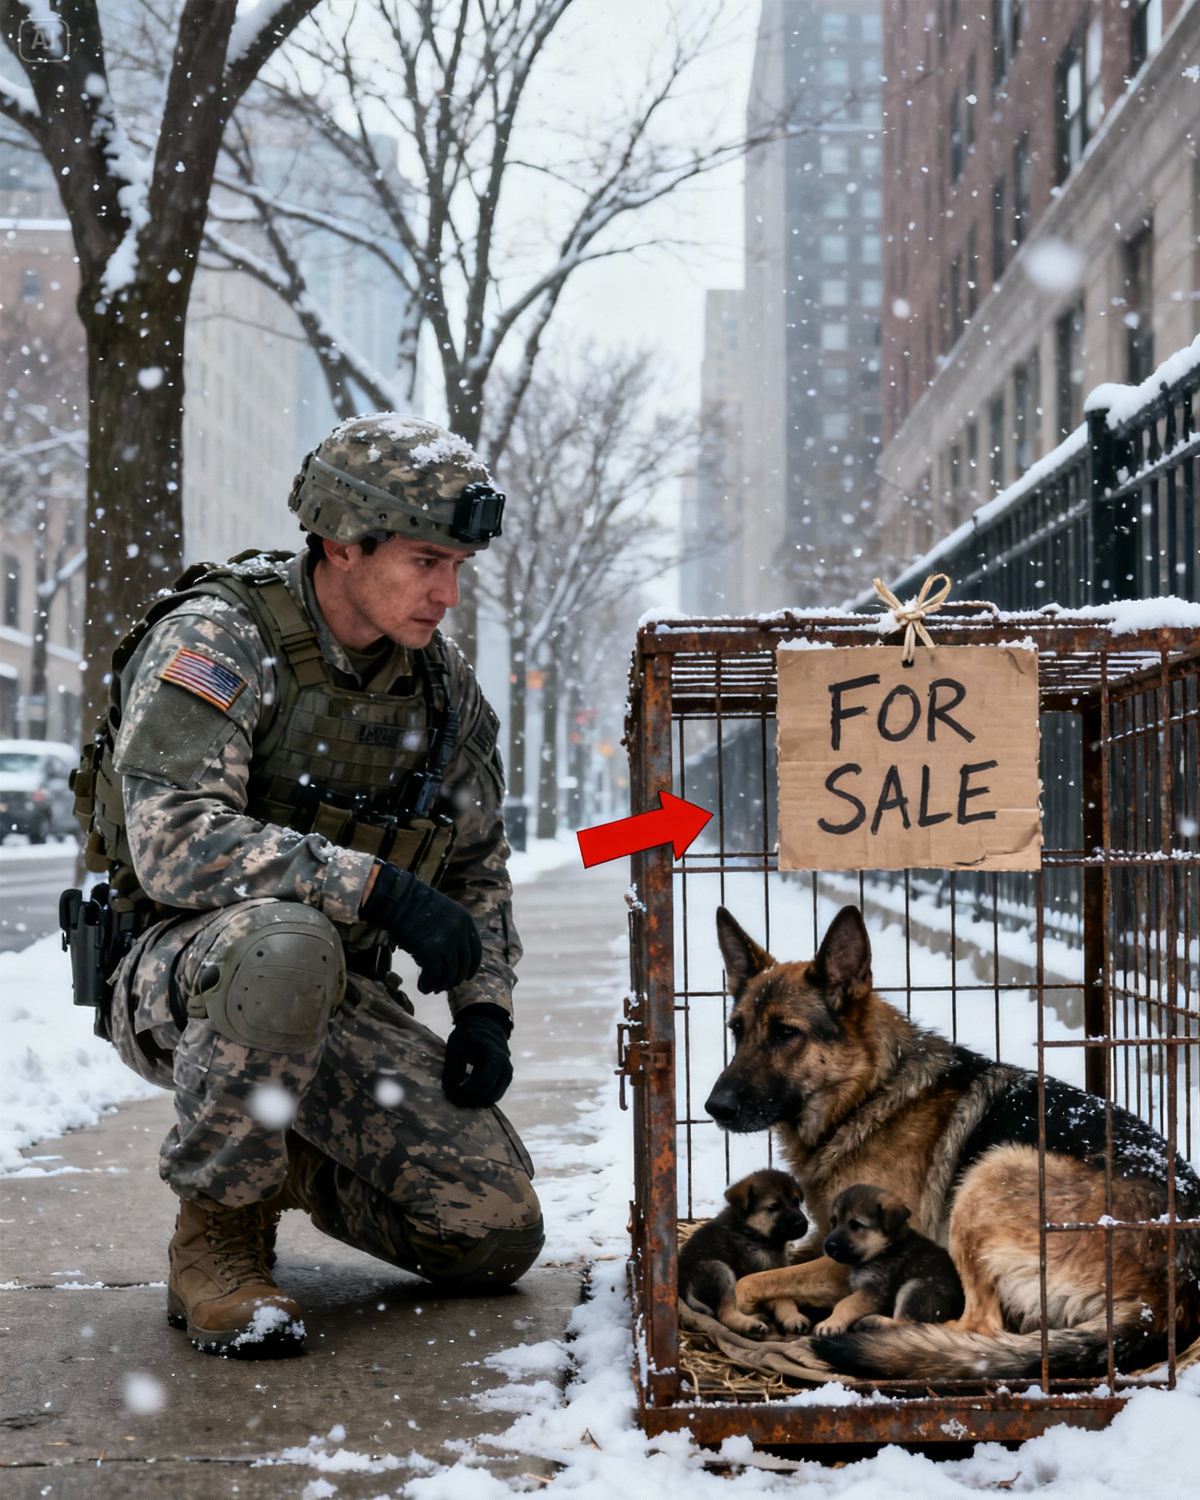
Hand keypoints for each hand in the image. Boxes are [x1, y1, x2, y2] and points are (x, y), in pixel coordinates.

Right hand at [361, 861, 481, 994]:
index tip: (467, 977)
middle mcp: (460, 933)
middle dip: (454, 979)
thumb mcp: (444, 912)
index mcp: (466, 921)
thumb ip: (452, 930)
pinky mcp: (430, 953)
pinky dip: (428, 985)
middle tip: (444, 986)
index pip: (475, 951)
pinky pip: (433, 976)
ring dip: (441, 985)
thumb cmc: (416, 905)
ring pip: (449, 974)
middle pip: (463, 966)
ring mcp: (446, 943)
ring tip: (432, 988)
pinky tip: (422, 988)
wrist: (399, 899)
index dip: (472, 967)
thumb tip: (451, 957)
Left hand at [442, 1003, 512, 1107]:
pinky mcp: (504, 1082)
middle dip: (468, 1101)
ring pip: (490, 1101)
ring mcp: (507, 1076)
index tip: (450, 1093)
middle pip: (487, 1096)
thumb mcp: (457, 1044)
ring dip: (473, 1102)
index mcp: (494, 1056)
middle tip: (451, 1097)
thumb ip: (454, 1066)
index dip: (465, 1092)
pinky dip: (478, 1098)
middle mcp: (505, 1068)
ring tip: (458, 1094)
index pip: (482, 1083)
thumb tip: (452, 1090)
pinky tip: (466, 1091)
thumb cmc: (469, 1034)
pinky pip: (491, 1098)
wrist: (486, 1026)